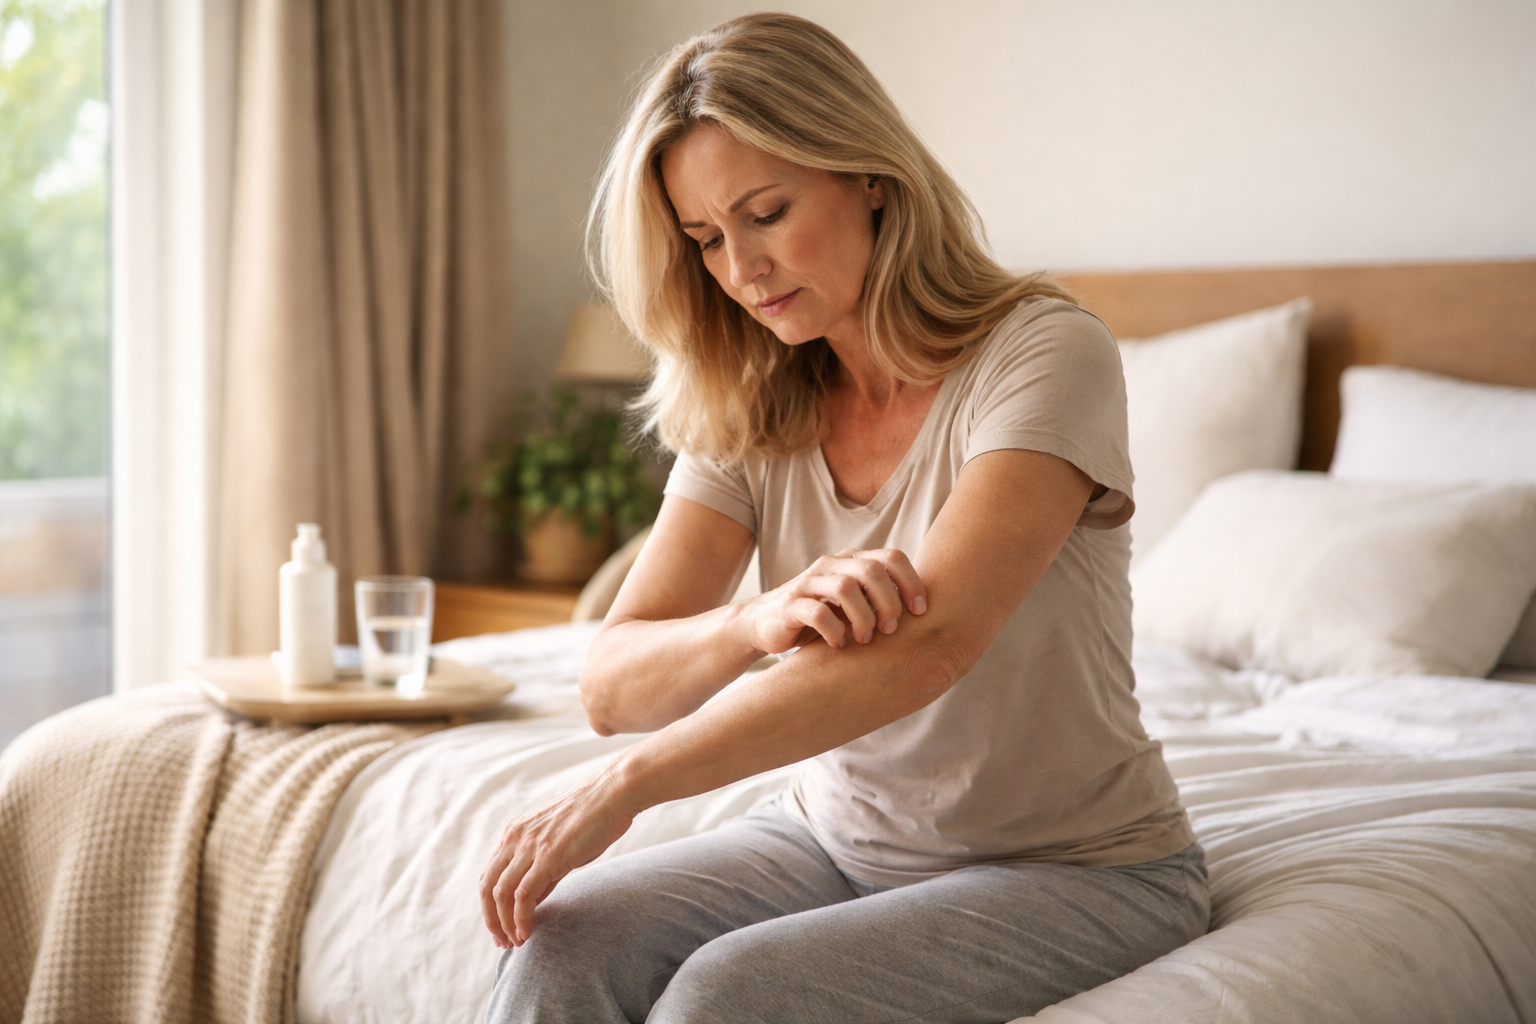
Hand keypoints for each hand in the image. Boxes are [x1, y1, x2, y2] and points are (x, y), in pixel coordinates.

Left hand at [478, 769, 635, 947]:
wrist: (613, 794)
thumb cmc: (594, 816)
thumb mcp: (558, 841)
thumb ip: (542, 868)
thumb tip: (533, 899)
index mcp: (515, 832)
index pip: (490, 875)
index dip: (491, 905)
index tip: (503, 926)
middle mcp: (515, 838)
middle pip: (487, 886)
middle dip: (491, 919)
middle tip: (504, 941)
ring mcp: (530, 847)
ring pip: (500, 893)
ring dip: (504, 923)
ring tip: (516, 941)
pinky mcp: (548, 857)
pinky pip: (522, 895)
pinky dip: (520, 918)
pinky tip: (527, 932)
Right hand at [737, 547, 926, 653]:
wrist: (766, 625)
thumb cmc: (820, 617)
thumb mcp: (854, 604)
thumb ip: (881, 599)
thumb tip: (930, 616)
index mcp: (852, 561)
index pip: (892, 557)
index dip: (912, 582)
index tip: (921, 612)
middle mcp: (831, 565)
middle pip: (872, 570)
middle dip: (889, 603)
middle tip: (890, 630)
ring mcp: (809, 583)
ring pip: (845, 587)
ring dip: (863, 617)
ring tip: (865, 640)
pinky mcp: (789, 605)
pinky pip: (816, 611)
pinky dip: (834, 631)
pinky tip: (839, 644)